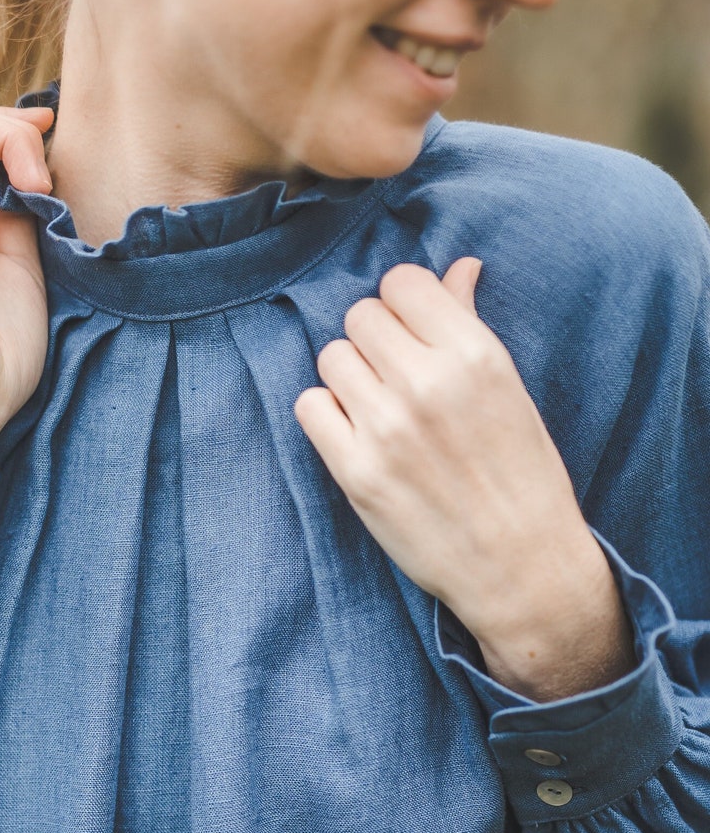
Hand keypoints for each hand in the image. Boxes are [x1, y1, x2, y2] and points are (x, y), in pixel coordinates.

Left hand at [294, 259, 635, 700]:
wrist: (521, 565)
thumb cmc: (522, 475)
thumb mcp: (509, 389)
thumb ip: (469, 323)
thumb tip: (457, 267)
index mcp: (474, 354)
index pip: (403, 282)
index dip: (403, 304)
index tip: (413, 333)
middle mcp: (426, 385)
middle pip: (360, 317)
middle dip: (375, 340)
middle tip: (396, 377)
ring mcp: (386, 430)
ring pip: (331, 358)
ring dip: (349, 377)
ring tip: (379, 409)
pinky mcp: (356, 473)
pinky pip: (309, 408)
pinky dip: (327, 416)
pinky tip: (357, 435)